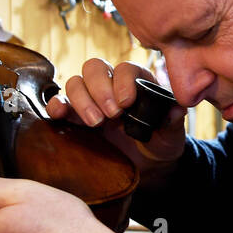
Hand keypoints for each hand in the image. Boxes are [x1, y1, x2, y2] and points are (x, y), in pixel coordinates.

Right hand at [46, 57, 186, 183]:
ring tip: (96, 123)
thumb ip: (173, 120)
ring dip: (81, 100)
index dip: (123, 81)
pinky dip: (56, 106)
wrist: (148, 165)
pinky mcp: (76, 117)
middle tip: (110, 115)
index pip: (125, 68)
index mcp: (136, 81)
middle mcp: (111, 85)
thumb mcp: (172, 133)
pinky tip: (59, 115)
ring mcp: (91, 100)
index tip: (126, 103)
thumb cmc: (161, 141)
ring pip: (75, 83)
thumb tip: (176, 110)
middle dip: (100, 89)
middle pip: (94, 68)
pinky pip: (59, 103)